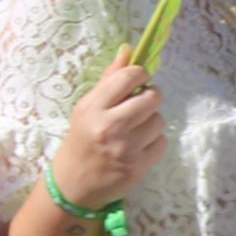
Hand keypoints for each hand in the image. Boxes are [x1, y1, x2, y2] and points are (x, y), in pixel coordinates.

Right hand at [53, 62, 163, 214]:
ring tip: (137, 128)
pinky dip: (154, 142)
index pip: (128, 76)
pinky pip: (162, 143)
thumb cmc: (81, 140)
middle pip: (152, 98)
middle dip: (151, 97)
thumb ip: (109, 80)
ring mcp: (125, 149)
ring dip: (152, 122)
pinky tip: (139, 146)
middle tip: (141, 105)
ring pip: (160, 120)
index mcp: (93, 108)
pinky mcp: (137, 167)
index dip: (140, 74)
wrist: (73, 185)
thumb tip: (128, 50)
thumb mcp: (87, 108)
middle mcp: (109, 127)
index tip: (139, 80)